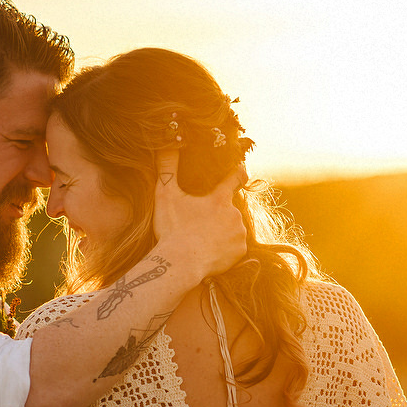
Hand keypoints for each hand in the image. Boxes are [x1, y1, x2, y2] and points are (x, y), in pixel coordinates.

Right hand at [152, 148, 246, 278]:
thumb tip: (167, 142)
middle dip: (217, 213)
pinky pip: (235, 247)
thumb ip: (167, 167)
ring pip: (232, 228)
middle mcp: (234, 214)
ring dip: (222, 230)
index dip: (237, 170)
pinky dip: (225, 248)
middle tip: (199, 224)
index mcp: (219, 199)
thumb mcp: (165, 195)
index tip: (239, 168)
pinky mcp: (240, 252)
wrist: (179, 265)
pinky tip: (210, 251)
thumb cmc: (172, 230)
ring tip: (203, 239)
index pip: (235, 177)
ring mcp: (239, 234)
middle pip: (229, 208)